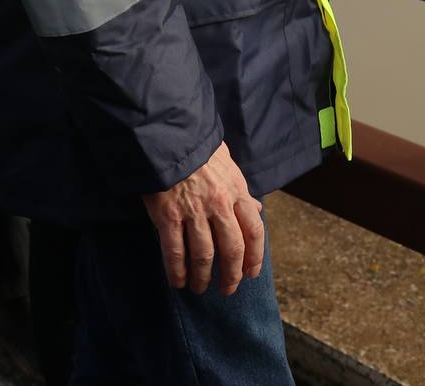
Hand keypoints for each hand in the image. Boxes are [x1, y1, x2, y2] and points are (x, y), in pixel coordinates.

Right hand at [142, 141, 266, 295]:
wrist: (167, 135)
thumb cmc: (198, 149)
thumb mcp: (228, 163)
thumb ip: (242, 189)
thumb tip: (257, 207)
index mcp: (236, 191)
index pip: (254, 231)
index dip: (255, 257)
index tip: (250, 273)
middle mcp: (219, 204)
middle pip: (232, 249)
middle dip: (231, 275)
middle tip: (227, 289)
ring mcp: (193, 211)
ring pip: (203, 255)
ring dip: (203, 277)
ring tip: (200, 288)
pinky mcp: (168, 215)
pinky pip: (174, 251)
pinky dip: (177, 271)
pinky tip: (178, 281)